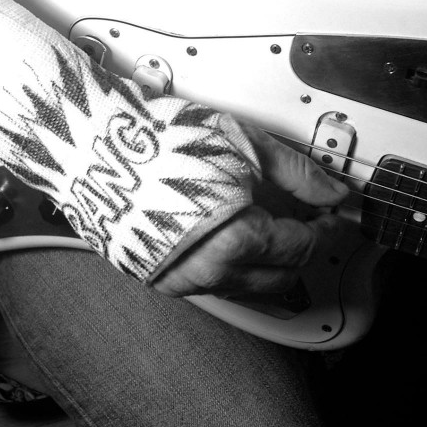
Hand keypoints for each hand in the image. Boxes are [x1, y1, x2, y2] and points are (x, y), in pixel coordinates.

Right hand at [152, 122, 349, 297]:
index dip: (326, 226)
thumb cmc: (158, 139)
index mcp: (237, 240)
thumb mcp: (241, 142)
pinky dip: (229, 265)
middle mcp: (210, 272)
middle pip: (282, 277)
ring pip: (247, 287)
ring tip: (264, 222)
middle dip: (301, 248)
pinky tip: (226, 234)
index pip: (305, 247)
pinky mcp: (158, 280)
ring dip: (266, 261)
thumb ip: (297, 172)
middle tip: (306, 217)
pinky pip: (211, 285)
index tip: (332, 212)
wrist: (94, 144)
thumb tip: (330, 190)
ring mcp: (181, 281)